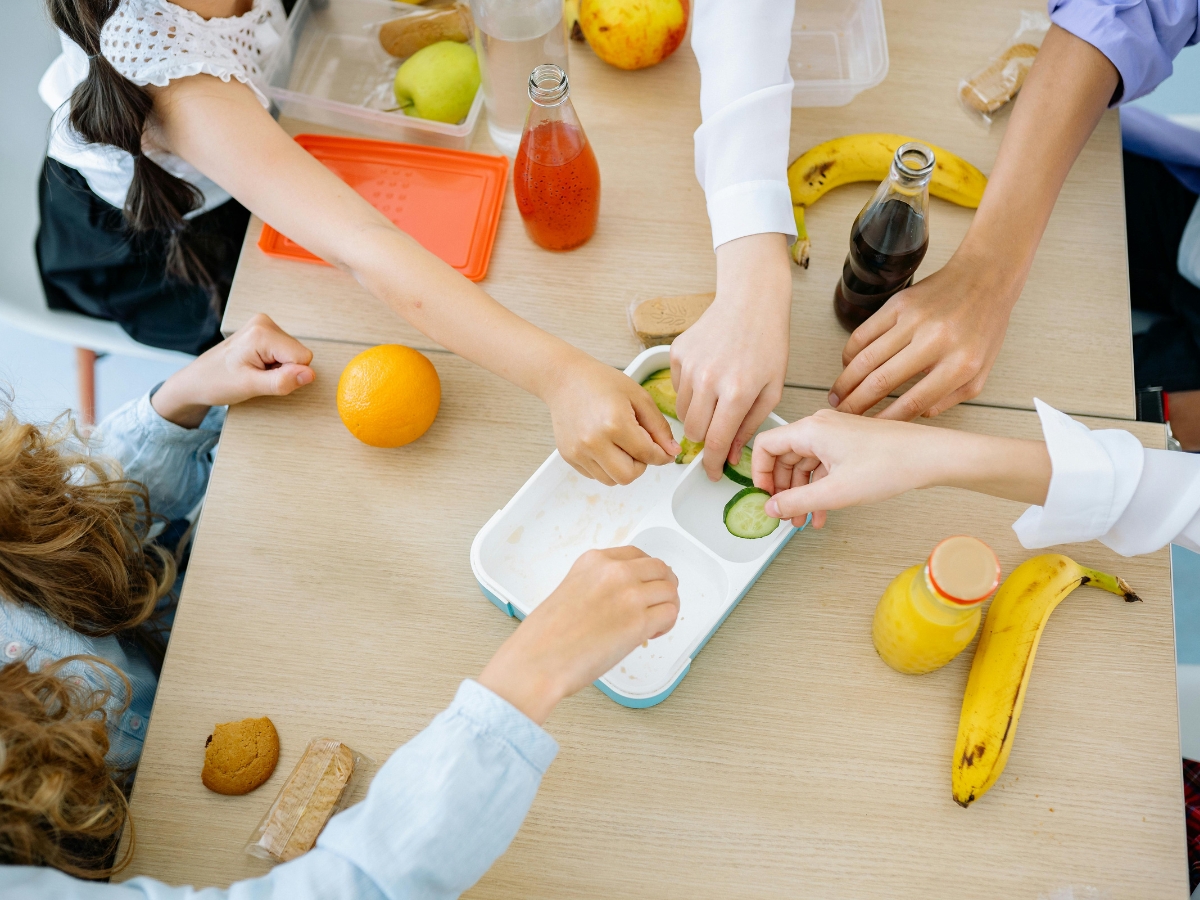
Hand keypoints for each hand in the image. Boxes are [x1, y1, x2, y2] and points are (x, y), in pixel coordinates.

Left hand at [151, 313, 314, 427]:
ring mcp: (264, 325)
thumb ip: (282, 381)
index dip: (289, 374)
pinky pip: (285, 351)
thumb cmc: (216, 382)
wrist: (196, 380)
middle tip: (258, 375)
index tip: (265, 377)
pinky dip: (274, 363)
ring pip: (293, 354)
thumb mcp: (250, 387)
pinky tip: (255, 366)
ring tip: (254, 371)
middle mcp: (265, 322)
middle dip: (284, 370)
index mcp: (262, 333)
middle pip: (298, 354)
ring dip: (278, 368)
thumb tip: (310, 374)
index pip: (303, 357)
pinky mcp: (264, 331)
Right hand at [478, 547, 679, 724]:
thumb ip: (598, 586)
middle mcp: (614, 572)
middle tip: (659, 603)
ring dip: (667, 607)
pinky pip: (670, 614)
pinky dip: (667, 625)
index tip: (647, 583)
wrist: (538, 661)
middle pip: (660, 568)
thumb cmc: (545, 637)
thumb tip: (621, 599)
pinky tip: (651, 635)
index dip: (647, 571)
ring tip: (654, 624)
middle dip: (664, 586)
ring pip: (670, 591)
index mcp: (594, 561)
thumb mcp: (570, 590)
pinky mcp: (639, 621)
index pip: (636, 554)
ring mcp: (629, 594)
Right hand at [544, 356, 679, 485]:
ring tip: (619, 444)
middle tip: (638, 447)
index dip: (662, 456)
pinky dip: (605, 466)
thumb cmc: (600, 382)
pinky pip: (595, 475)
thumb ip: (659, 427)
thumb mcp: (638, 397)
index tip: (665, 453)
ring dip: (622, 468)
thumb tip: (672, 451)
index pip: (647, 455)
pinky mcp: (569, 456)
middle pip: (628, 476)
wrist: (565, 379)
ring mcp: (578, 451)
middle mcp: (594, 441)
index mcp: (615, 423)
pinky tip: (604, 444)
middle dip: (640, 465)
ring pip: (611, 480)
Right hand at [671, 233, 790, 480]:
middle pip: (693, 431)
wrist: (750, 301)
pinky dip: (690, 391)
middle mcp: (709, 380)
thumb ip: (750, 425)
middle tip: (717, 431)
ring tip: (716, 398)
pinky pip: (676, 388)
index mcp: (737, 392)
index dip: (711, 464)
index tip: (710, 473)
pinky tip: (708, 375)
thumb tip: (729, 455)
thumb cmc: (768, 343)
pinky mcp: (677, 353)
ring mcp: (689, 365)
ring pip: (681, 412)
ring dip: (697, 415)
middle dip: (704, 439)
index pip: (715, 442)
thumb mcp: (772, 390)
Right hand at [751, 410, 941, 527]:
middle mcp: (820, 427)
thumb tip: (772, 508)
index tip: (763, 496)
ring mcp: (835, 435)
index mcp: (811, 429)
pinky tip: (822, 512)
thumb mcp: (836, 491)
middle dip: (782, 489)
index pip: (765, 445)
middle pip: (784, 457)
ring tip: (803, 520)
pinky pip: (822, 467)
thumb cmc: (890, 463)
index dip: (759, 473)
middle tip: (783, 514)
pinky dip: (818, 489)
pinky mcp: (849, 445)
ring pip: (804, 465)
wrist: (929, 457)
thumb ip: (797, 501)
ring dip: (801, 493)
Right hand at [828, 252, 1019, 420]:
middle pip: (882, 381)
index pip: (913, 402)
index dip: (886, 420)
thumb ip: (951, 398)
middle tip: (843, 416)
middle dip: (856, 404)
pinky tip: (847, 366)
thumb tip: (917, 415)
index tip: (870, 429)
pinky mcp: (899, 303)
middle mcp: (936, 341)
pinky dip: (850, 353)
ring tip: (837, 396)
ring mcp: (915, 320)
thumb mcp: (981, 372)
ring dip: (846, 382)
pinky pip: (864, 333)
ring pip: (867, 358)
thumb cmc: (983, 327)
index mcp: (960, 364)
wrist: (985, 279)